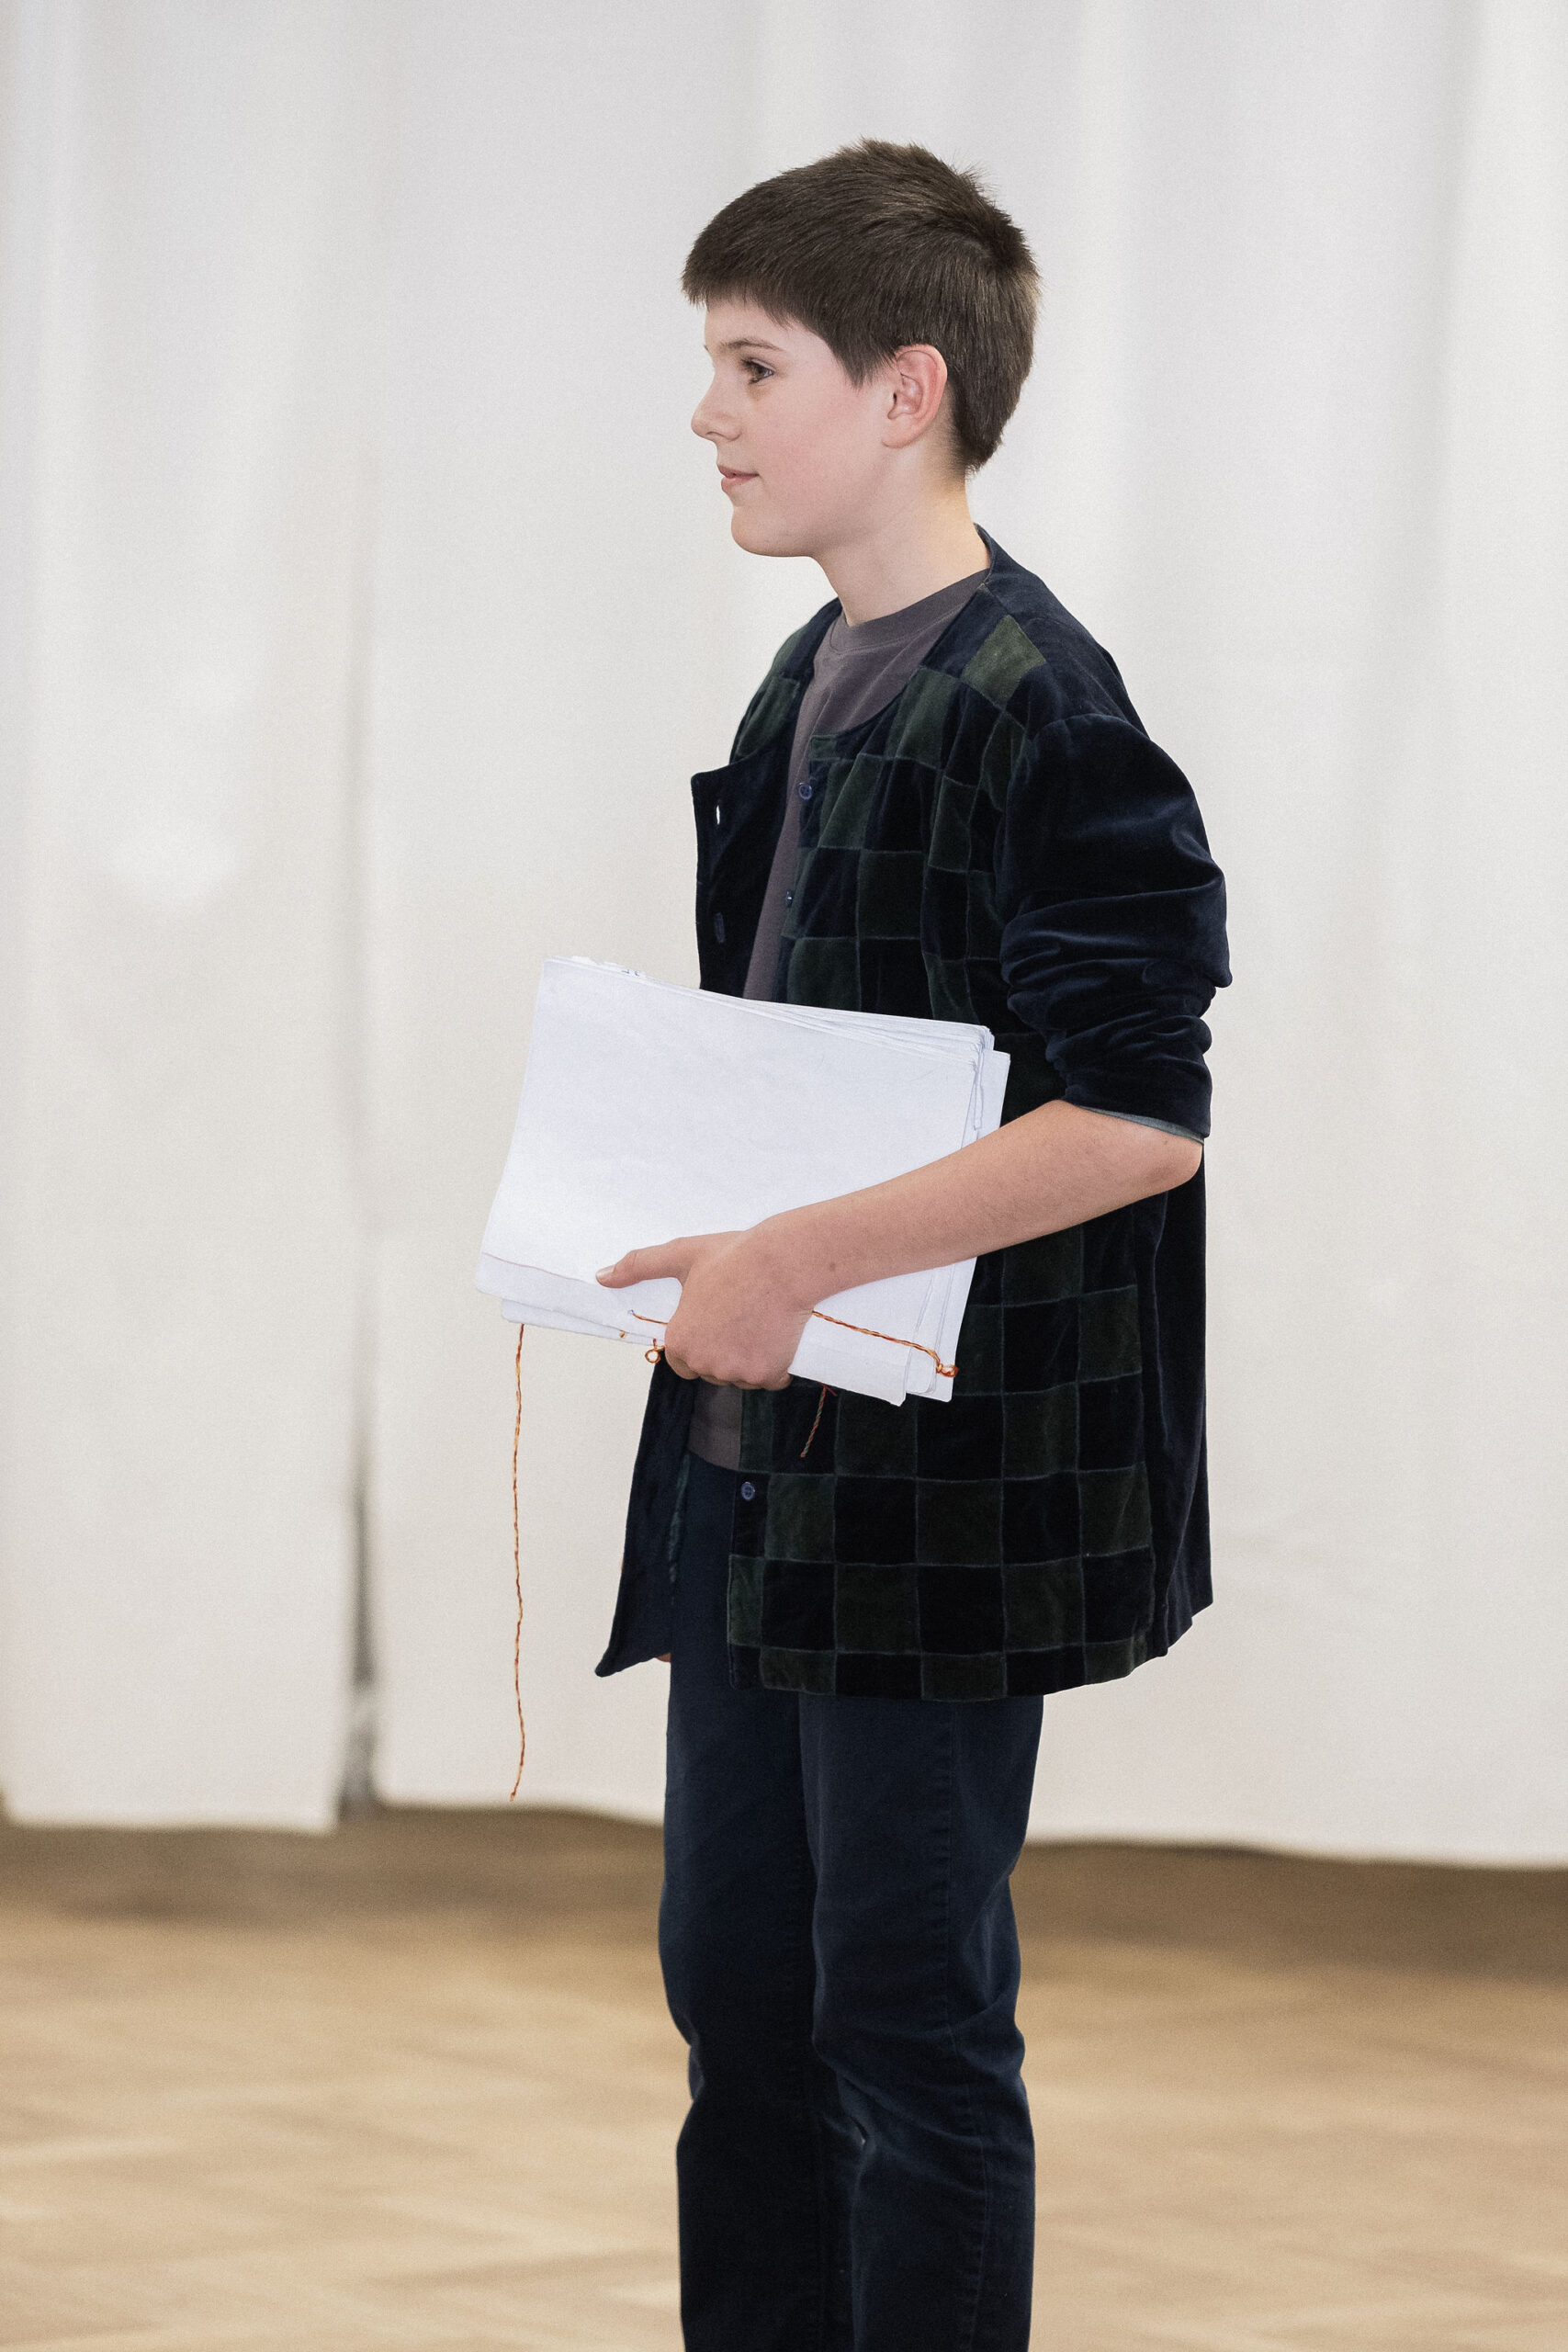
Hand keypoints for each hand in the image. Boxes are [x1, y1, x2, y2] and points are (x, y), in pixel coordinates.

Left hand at [597, 1226, 810, 1386]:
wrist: (784, 1263)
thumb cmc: (735, 1257)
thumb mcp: (681, 1255)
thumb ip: (639, 1266)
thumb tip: (602, 1275)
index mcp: (681, 1341)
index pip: (681, 1362)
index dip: (698, 1342)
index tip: (714, 1322)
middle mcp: (705, 1363)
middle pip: (711, 1371)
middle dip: (723, 1353)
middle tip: (739, 1318)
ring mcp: (737, 1372)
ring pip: (740, 1377)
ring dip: (748, 1361)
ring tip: (759, 1324)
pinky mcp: (767, 1376)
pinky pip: (769, 1380)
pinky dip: (774, 1367)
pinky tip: (776, 1337)